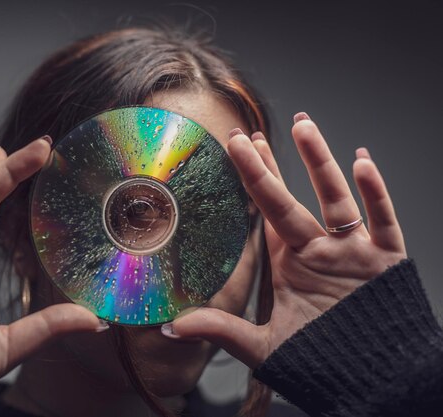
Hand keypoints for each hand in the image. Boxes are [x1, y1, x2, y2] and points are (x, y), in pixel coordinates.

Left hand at [166, 112, 406, 367]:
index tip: (236, 148)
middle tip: (254, 132)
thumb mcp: (263, 344)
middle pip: (294, 198)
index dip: (252, 179)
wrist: (370, 380)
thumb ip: (221, 329)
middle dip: (274, 165)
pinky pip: (383, 222)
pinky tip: (361, 163)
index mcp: (293, 260)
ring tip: (304, 128)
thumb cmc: (320, 359)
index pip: (267, 210)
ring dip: (321, 163)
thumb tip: (171, 328)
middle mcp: (320, 249)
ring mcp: (353, 252)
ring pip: (337, 199)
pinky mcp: (387, 262)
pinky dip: (375, 194)